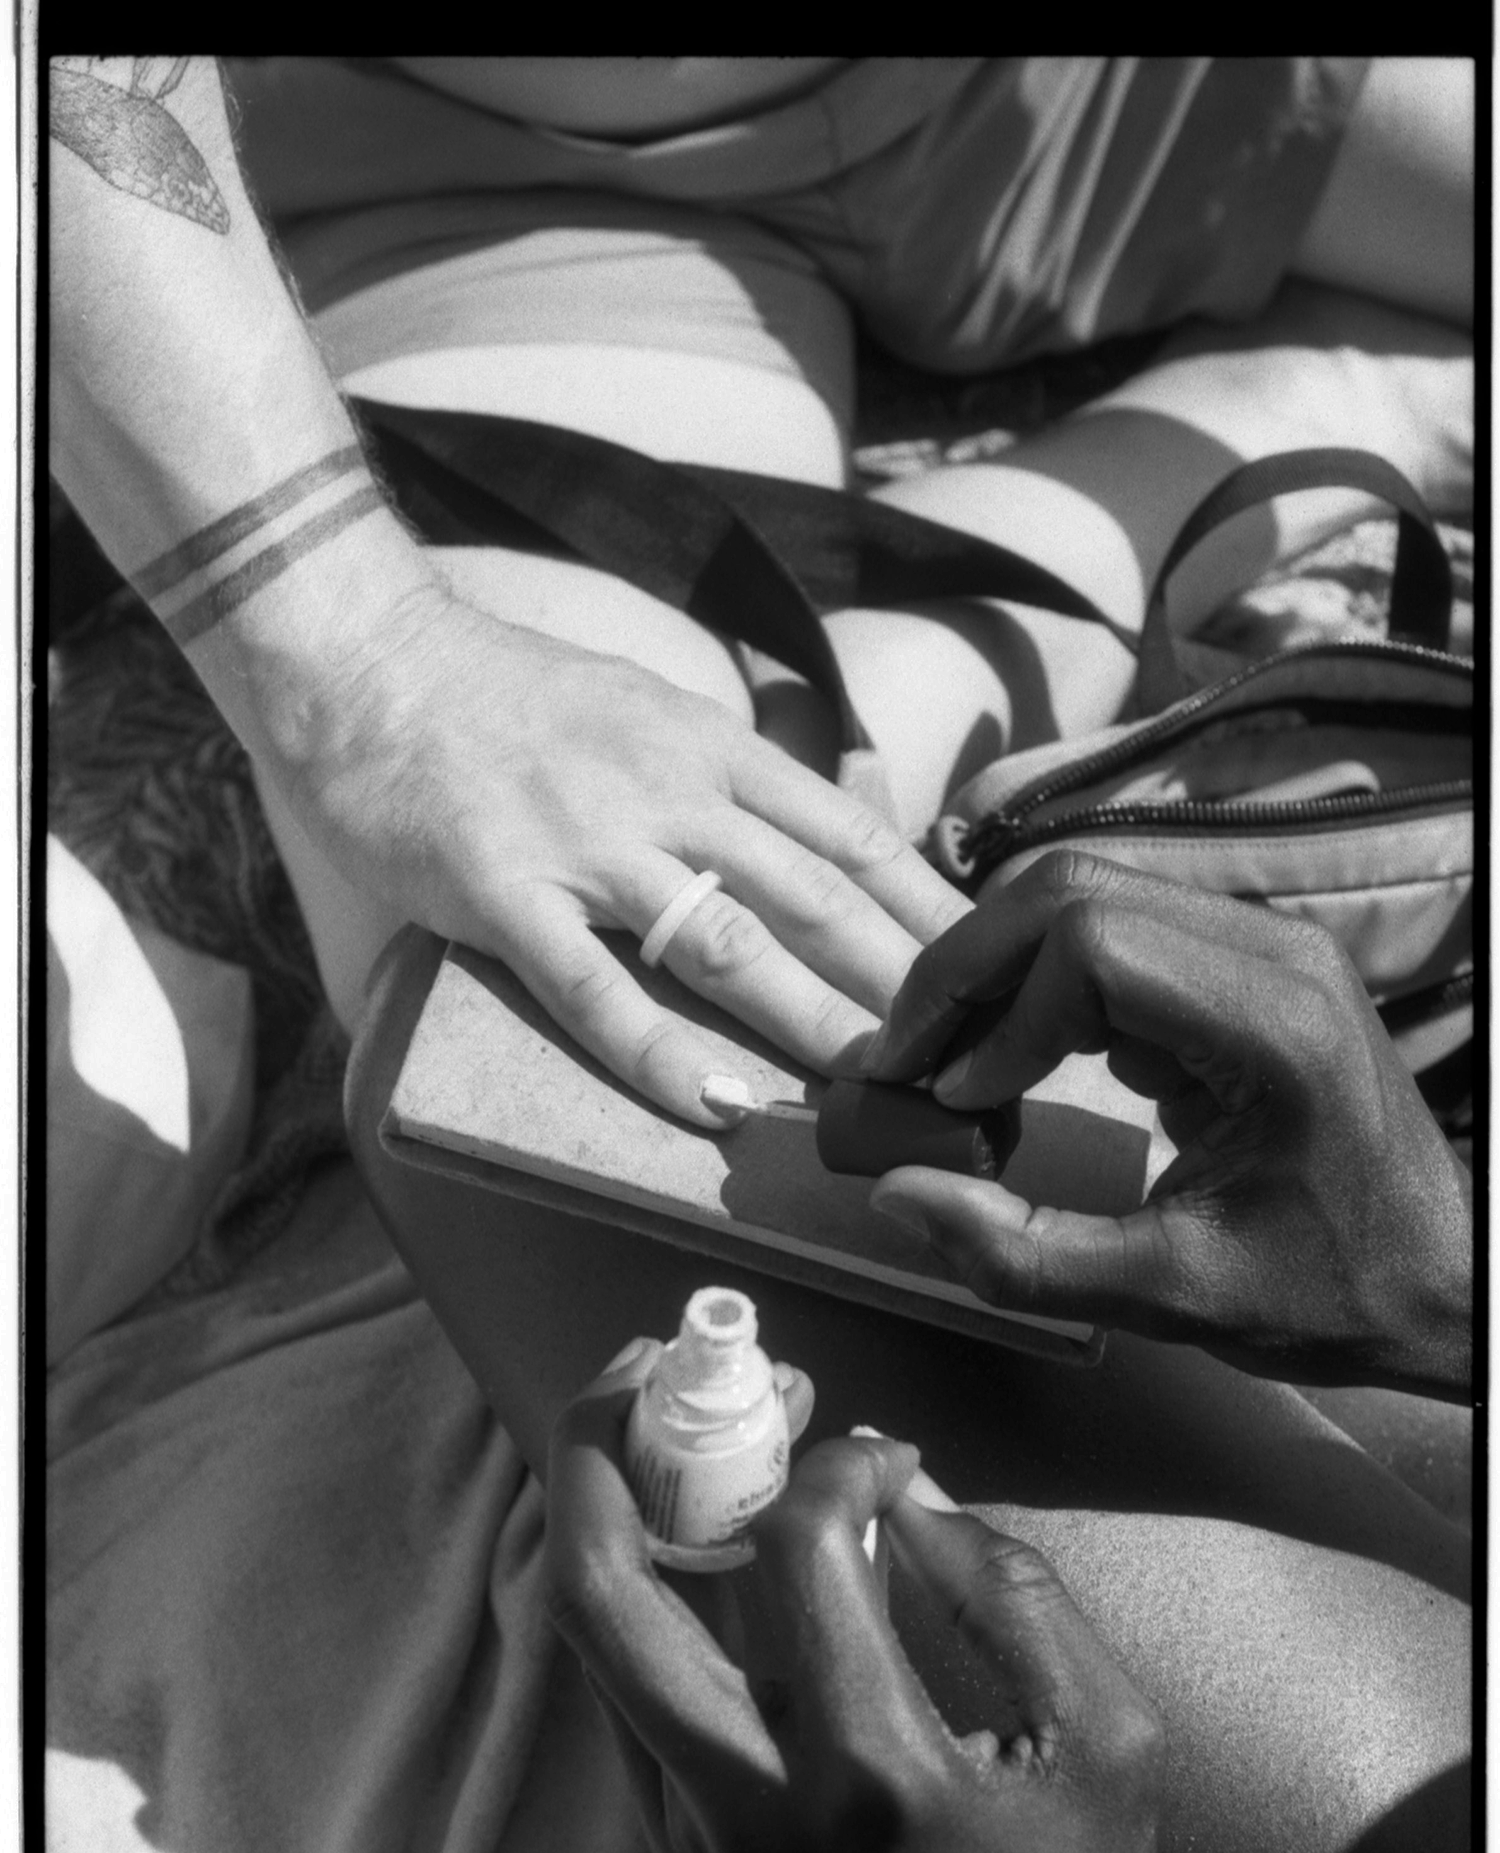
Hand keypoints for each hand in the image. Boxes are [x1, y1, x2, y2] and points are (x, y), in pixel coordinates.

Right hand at [289, 578, 968, 1123]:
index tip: (984, 966)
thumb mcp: (644, 708)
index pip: (849, 835)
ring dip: (809, 1020)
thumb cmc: (504, 695)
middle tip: (965, 1049)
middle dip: (899, 979)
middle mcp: (669, 792)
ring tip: (873, 1086)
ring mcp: (587, 845)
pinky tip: (707, 1105)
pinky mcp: (504, 893)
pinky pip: (590, 987)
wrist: (368, 661)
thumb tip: (802, 835)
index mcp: (709, 748)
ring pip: (726, 943)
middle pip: (813, 896)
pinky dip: (652, 1051)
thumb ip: (722, 775)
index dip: (924, 908)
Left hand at [545, 1345, 1180, 1852]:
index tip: (878, 1450)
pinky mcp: (675, 1844)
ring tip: (658, 1427)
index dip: (835, 1461)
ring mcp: (689, 1825)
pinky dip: (635, 1586)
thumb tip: (910, 1490)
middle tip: (651, 1369)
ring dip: (606, 1507)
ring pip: (589, 1637)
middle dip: (603, 1449)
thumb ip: (1014, 1595)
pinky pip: (624, 1688)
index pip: (799, 1549)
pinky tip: (685, 1533)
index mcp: (871, 1771)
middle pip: (603, 1591)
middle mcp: (747, 1796)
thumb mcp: (1109, 1746)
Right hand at [864, 851, 1471, 1395]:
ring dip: (996, 969)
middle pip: (1074, 890)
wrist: (1443, 1279)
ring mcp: (1263, 945)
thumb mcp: (1171, 1298)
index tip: (952, 1105)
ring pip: (1086, 892)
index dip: (998, 1019)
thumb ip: (1023, 1255)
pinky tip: (1010, 1063)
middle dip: (968, 970)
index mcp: (1275, 1025)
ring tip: (945, 1060)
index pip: (1092, 948)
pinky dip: (1040, 983)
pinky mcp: (1242, 962)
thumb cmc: (1331, 1292)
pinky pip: (1115, 928)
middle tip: (905, 1061)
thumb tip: (896, 1193)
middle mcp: (1274, 952)